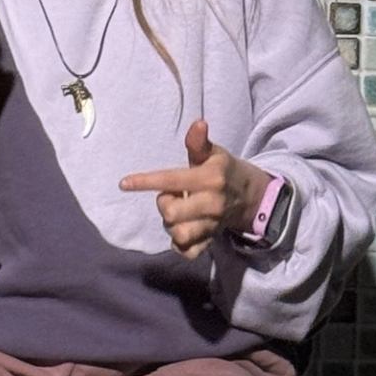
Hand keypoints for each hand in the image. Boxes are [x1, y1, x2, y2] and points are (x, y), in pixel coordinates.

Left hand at [118, 119, 265, 259]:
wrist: (251, 197)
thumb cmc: (223, 170)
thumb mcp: (214, 153)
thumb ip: (199, 142)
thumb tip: (198, 122)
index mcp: (210, 179)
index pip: (172, 180)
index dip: (145, 182)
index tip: (124, 183)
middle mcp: (212, 204)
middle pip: (170, 212)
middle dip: (164, 203)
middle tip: (173, 195)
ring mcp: (212, 225)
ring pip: (178, 234)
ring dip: (170, 224)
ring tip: (178, 212)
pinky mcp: (210, 241)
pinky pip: (187, 252)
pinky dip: (179, 245)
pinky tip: (180, 230)